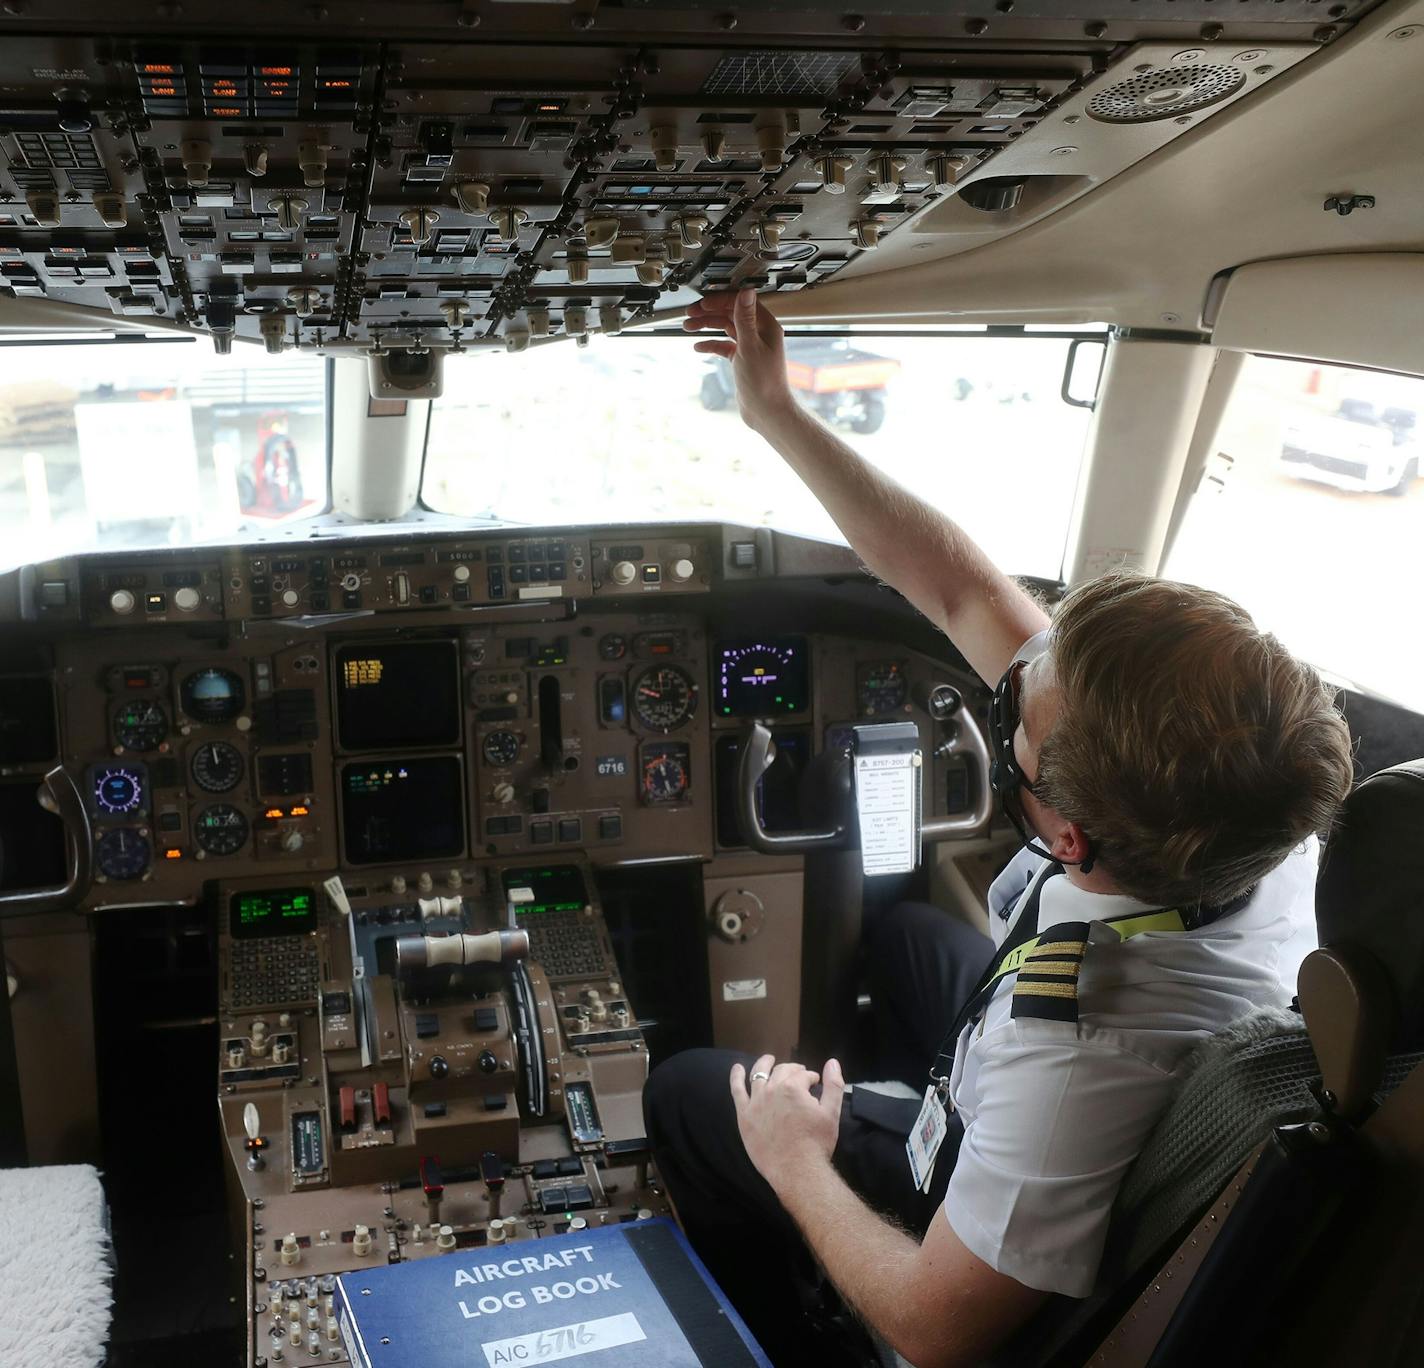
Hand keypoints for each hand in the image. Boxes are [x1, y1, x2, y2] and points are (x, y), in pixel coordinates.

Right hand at [684, 288, 794, 431]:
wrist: (766, 411)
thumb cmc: (764, 383)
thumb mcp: (750, 346)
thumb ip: (745, 319)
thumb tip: (745, 292)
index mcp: (766, 326)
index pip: (741, 303)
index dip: (720, 300)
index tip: (702, 304)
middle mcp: (759, 334)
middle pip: (730, 314)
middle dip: (709, 312)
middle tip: (690, 314)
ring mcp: (750, 346)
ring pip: (725, 329)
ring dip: (707, 326)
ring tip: (688, 327)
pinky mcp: (742, 359)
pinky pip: (724, 346)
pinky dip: (711, 344)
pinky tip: (699, 346)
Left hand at [730, 1054, 845, 1193]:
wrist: (797, 1170)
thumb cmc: (816, 1143)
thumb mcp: (831, 1113)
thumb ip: (834, 1085)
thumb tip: (832, 1062)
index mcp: (793, 1087)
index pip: (803, 1075)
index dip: (810, 1077)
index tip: (814, 1083)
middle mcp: (772, 1089)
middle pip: (782, 1072)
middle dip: (792, 1070)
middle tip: (798, 1075)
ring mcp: (756, 1102)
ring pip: (759, 1074)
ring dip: (765, 1064)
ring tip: (768, 1059)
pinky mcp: (744, 1116)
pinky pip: (737, 1091)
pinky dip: (736, 1077)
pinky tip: (736, 1068)